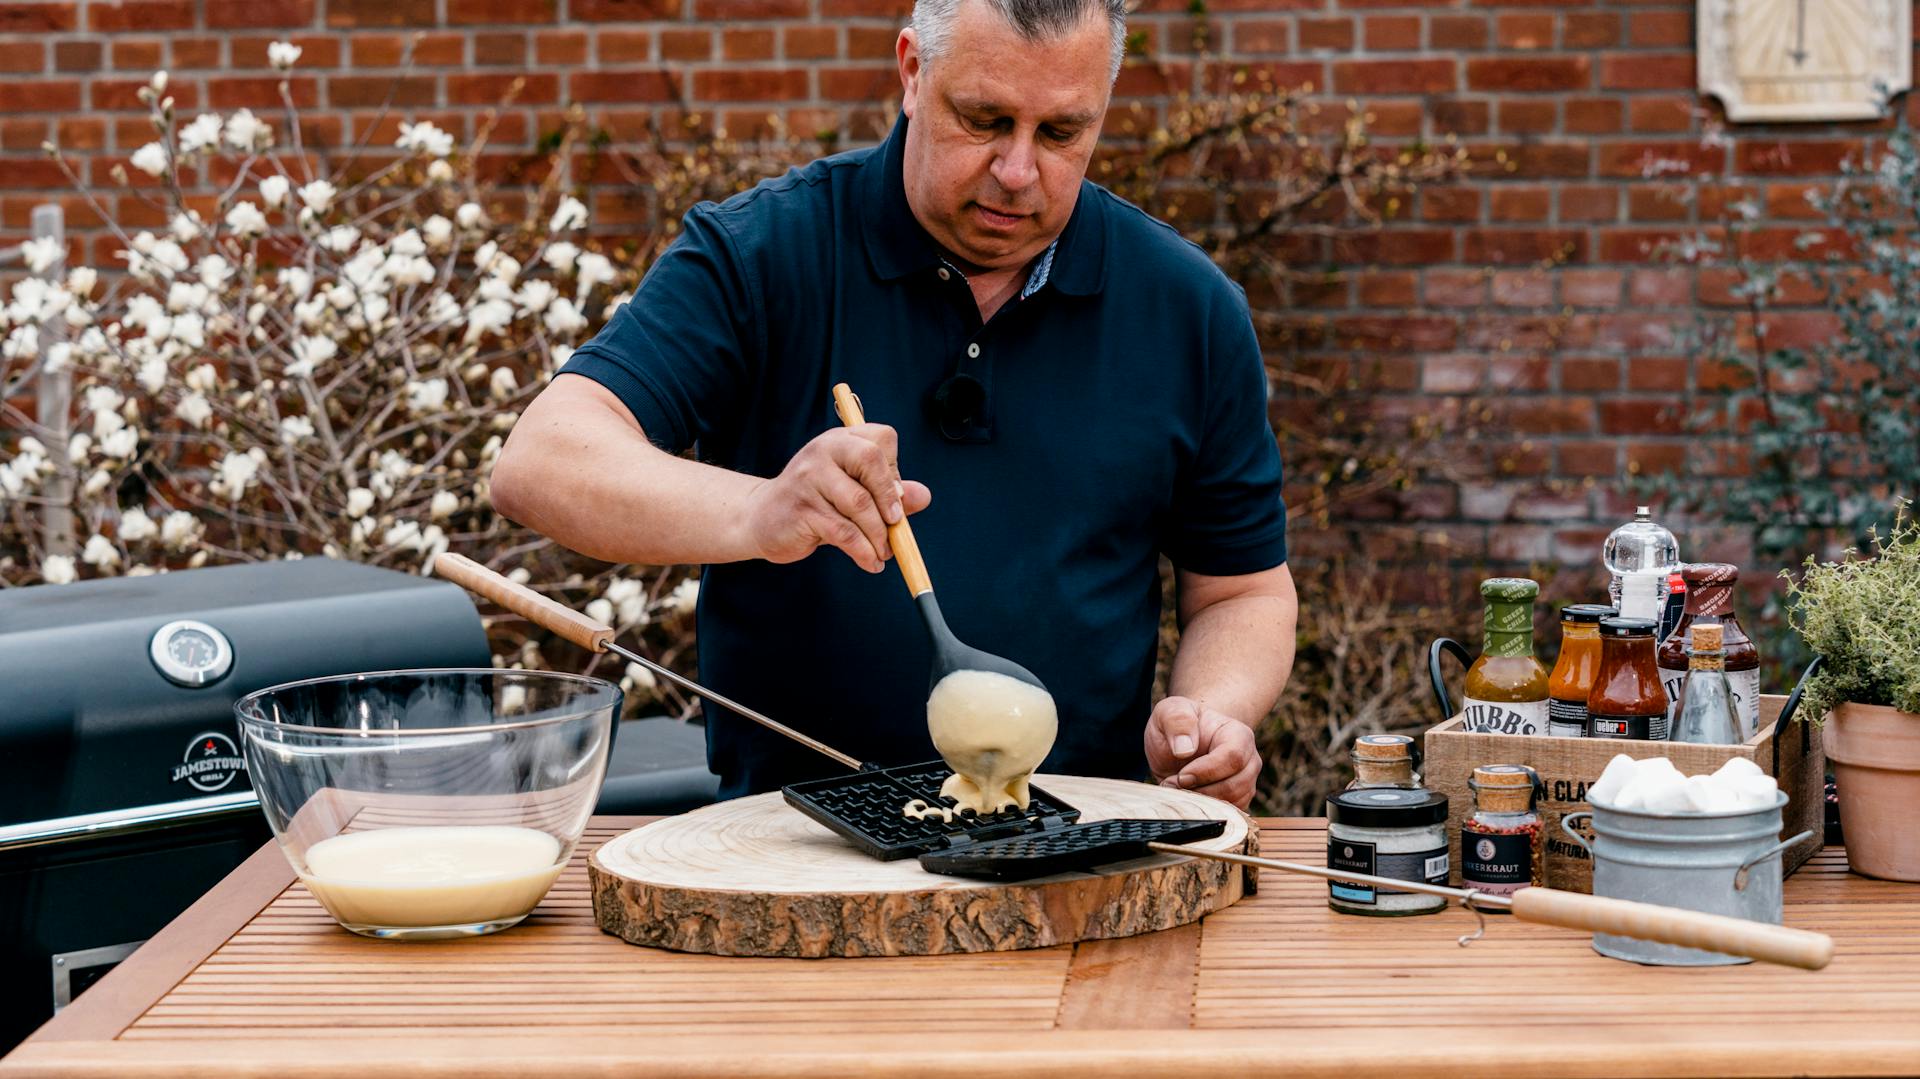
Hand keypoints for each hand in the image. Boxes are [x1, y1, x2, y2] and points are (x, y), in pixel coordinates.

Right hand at [741, 423, 931, 572]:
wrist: (761, 518)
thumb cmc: (815, 503)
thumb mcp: (852, 491)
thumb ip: (888, 492)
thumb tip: (923, 497)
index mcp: (840, 440)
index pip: (881, 439)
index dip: (894, 469)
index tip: (892, 497)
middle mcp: (823, 451)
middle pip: (870, 460)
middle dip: (889, 498)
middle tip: (896, 524)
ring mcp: (809, 478)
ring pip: (860, 504)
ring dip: (879, 535)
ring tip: (883, 552)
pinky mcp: (802, 509)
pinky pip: (844, 533)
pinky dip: (864, 552)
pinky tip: (870, 562)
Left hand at [1145, 696, 1260, 809]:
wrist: (1182, 744)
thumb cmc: (1178, 726)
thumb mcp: (1169, 712)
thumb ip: (1177, 720)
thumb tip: (1185, 749)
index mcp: (1238, 735)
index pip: (1232, 757)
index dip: (1206, 771)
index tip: (1181, 776)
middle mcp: (1249, 760)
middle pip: (1235, 785)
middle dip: (1200, 790)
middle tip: (1172, 784)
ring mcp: (1246, 782)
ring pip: (1233, 803)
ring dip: (1201, 802)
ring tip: (1177, 789)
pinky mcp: (1238, 801)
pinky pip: (1228, 815)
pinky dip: (1206, 812)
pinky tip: (1187, 799)